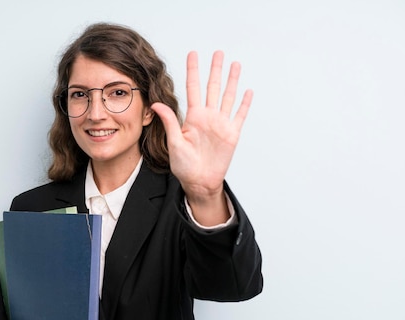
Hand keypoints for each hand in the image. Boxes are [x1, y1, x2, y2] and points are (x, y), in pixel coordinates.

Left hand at [151, 51, 251, 224]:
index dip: (193, 71)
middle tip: (218, 52)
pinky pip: (240, 115)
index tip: (193, 54)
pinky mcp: (232, 134)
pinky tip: (248, 91)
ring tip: (235, 64)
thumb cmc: (184, 166)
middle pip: (212, 87)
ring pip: (228, 96)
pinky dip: (245, 103)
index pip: (193, 88)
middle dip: (215, 69)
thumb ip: (170, 121)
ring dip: (232, 80)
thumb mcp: (174, 142)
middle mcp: (208, 117)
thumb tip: (156, 104)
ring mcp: (221, 124)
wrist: (199, 182)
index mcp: (193, 117)